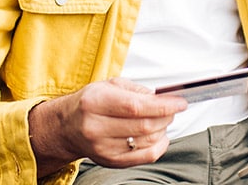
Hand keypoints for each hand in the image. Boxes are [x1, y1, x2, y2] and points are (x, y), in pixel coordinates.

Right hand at [28, 78, 187, 175]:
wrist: (68, 127)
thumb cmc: (90, 103)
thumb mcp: (109, 86)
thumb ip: (136, 90)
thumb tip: (163, 98)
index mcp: (95, 102)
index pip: (136, 107)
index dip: (163, 105)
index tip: (180, 103)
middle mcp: (96, 127)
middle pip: (144, 126)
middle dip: (166, 116)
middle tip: (172, 109)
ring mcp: (103, 147)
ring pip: (147, 141)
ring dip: (163, 129)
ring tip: (162, 119)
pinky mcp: (110, 161)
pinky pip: (145, 156)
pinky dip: (159, 145)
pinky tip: (160, 136)